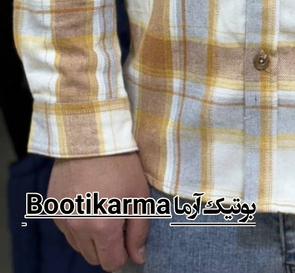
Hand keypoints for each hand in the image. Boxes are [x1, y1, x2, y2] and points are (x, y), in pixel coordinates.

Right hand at [48, 152, 150, 270]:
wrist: (91, 136)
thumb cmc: (121, 164)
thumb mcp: (139, 195)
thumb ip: (139, 231)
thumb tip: (138, 258)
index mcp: (103, 227)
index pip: (111, 262)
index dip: (123, 254)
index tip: (128, 237)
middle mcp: (79, 228)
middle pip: (93, 257)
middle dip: (107, 247)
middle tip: (117, 222)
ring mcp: (62, 219)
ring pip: (79, 245)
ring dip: (91, 237)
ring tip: (103, 210)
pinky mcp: (52, 208)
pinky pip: (67, 229)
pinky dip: (78, 224)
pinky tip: (88, 203)